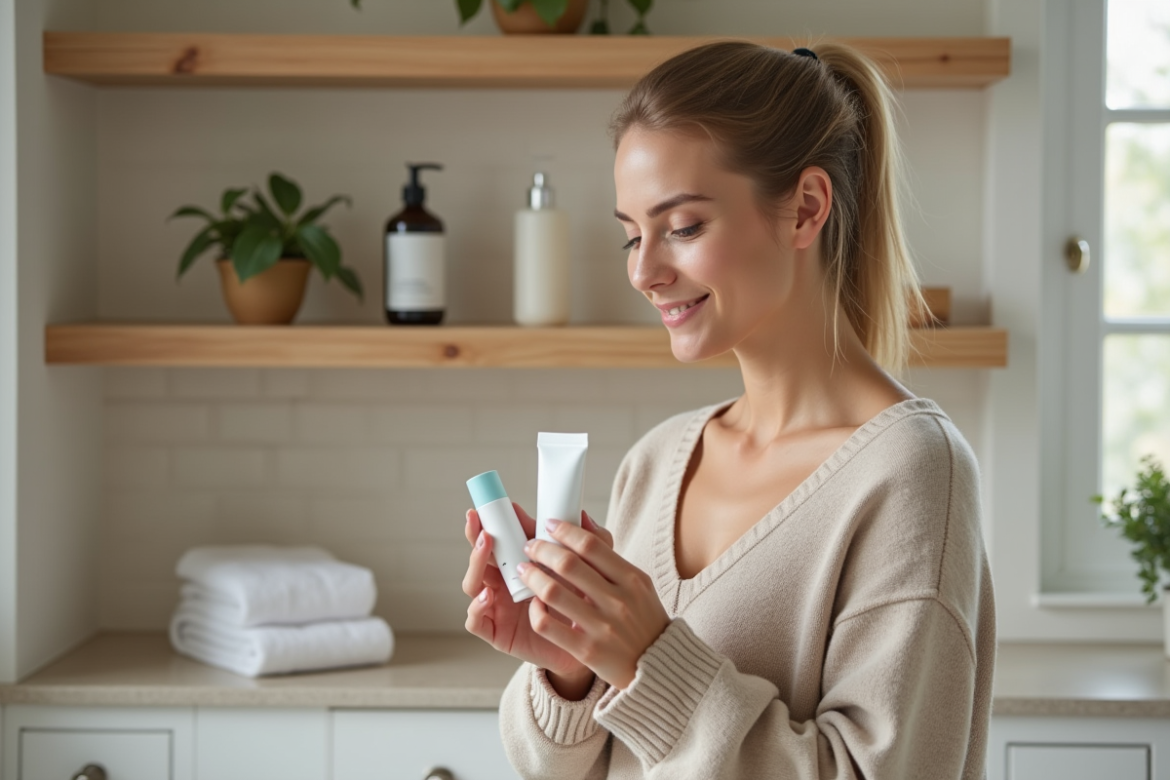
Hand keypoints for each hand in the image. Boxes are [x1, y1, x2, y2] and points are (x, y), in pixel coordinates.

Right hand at [463, 505, 613, 693]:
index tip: (500, 503)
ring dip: (475, 563)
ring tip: (486, 547)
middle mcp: (503, 581)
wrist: (587, 645)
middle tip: (479, 520)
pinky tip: (488, 595)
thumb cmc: (584, 604)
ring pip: (473, 582)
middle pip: (480, 555)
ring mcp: (497, 605)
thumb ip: (589, 545)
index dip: (498, 519)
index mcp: (520, 562)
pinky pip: (475, 620)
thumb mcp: (590, 571)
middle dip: (476, 535)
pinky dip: (476, 607)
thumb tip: (581, 514)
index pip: (503, 536)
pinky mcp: (496, 631)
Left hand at [519, 517, 669, 690]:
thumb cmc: (643, 619)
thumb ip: (609, 554)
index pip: (590, 545)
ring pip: (553, 593)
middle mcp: (617, 601)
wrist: (656, 667)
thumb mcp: (637, 583)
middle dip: (541, 549)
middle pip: (568, 564)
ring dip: (531, 576)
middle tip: (530, 546)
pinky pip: (548, 626)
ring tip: (523, 570)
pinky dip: (535, 611)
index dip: (564, 530)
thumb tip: (582, 518)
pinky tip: (533, 604)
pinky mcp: (586, 651)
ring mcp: (601, 627)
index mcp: (632, 579)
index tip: (548, 524)